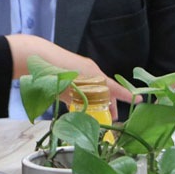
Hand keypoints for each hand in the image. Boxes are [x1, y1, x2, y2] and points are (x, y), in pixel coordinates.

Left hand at [5, 34, 132, 118]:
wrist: (36, 57)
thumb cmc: (56, 72)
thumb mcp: (73, 90)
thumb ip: (84, 101)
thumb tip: (91, 115)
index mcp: (94, 74)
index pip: (114, 87)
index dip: (126, 95)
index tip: (138, 100)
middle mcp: (89, 72)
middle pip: (104, 89)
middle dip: (110, 102)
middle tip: (112, 116)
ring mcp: (78, 72)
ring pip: (92, 88)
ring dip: (96, 101)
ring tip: (96, 114)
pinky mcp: (67, 74)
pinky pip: (80, 87)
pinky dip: (82, 96)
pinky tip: (77, 105)